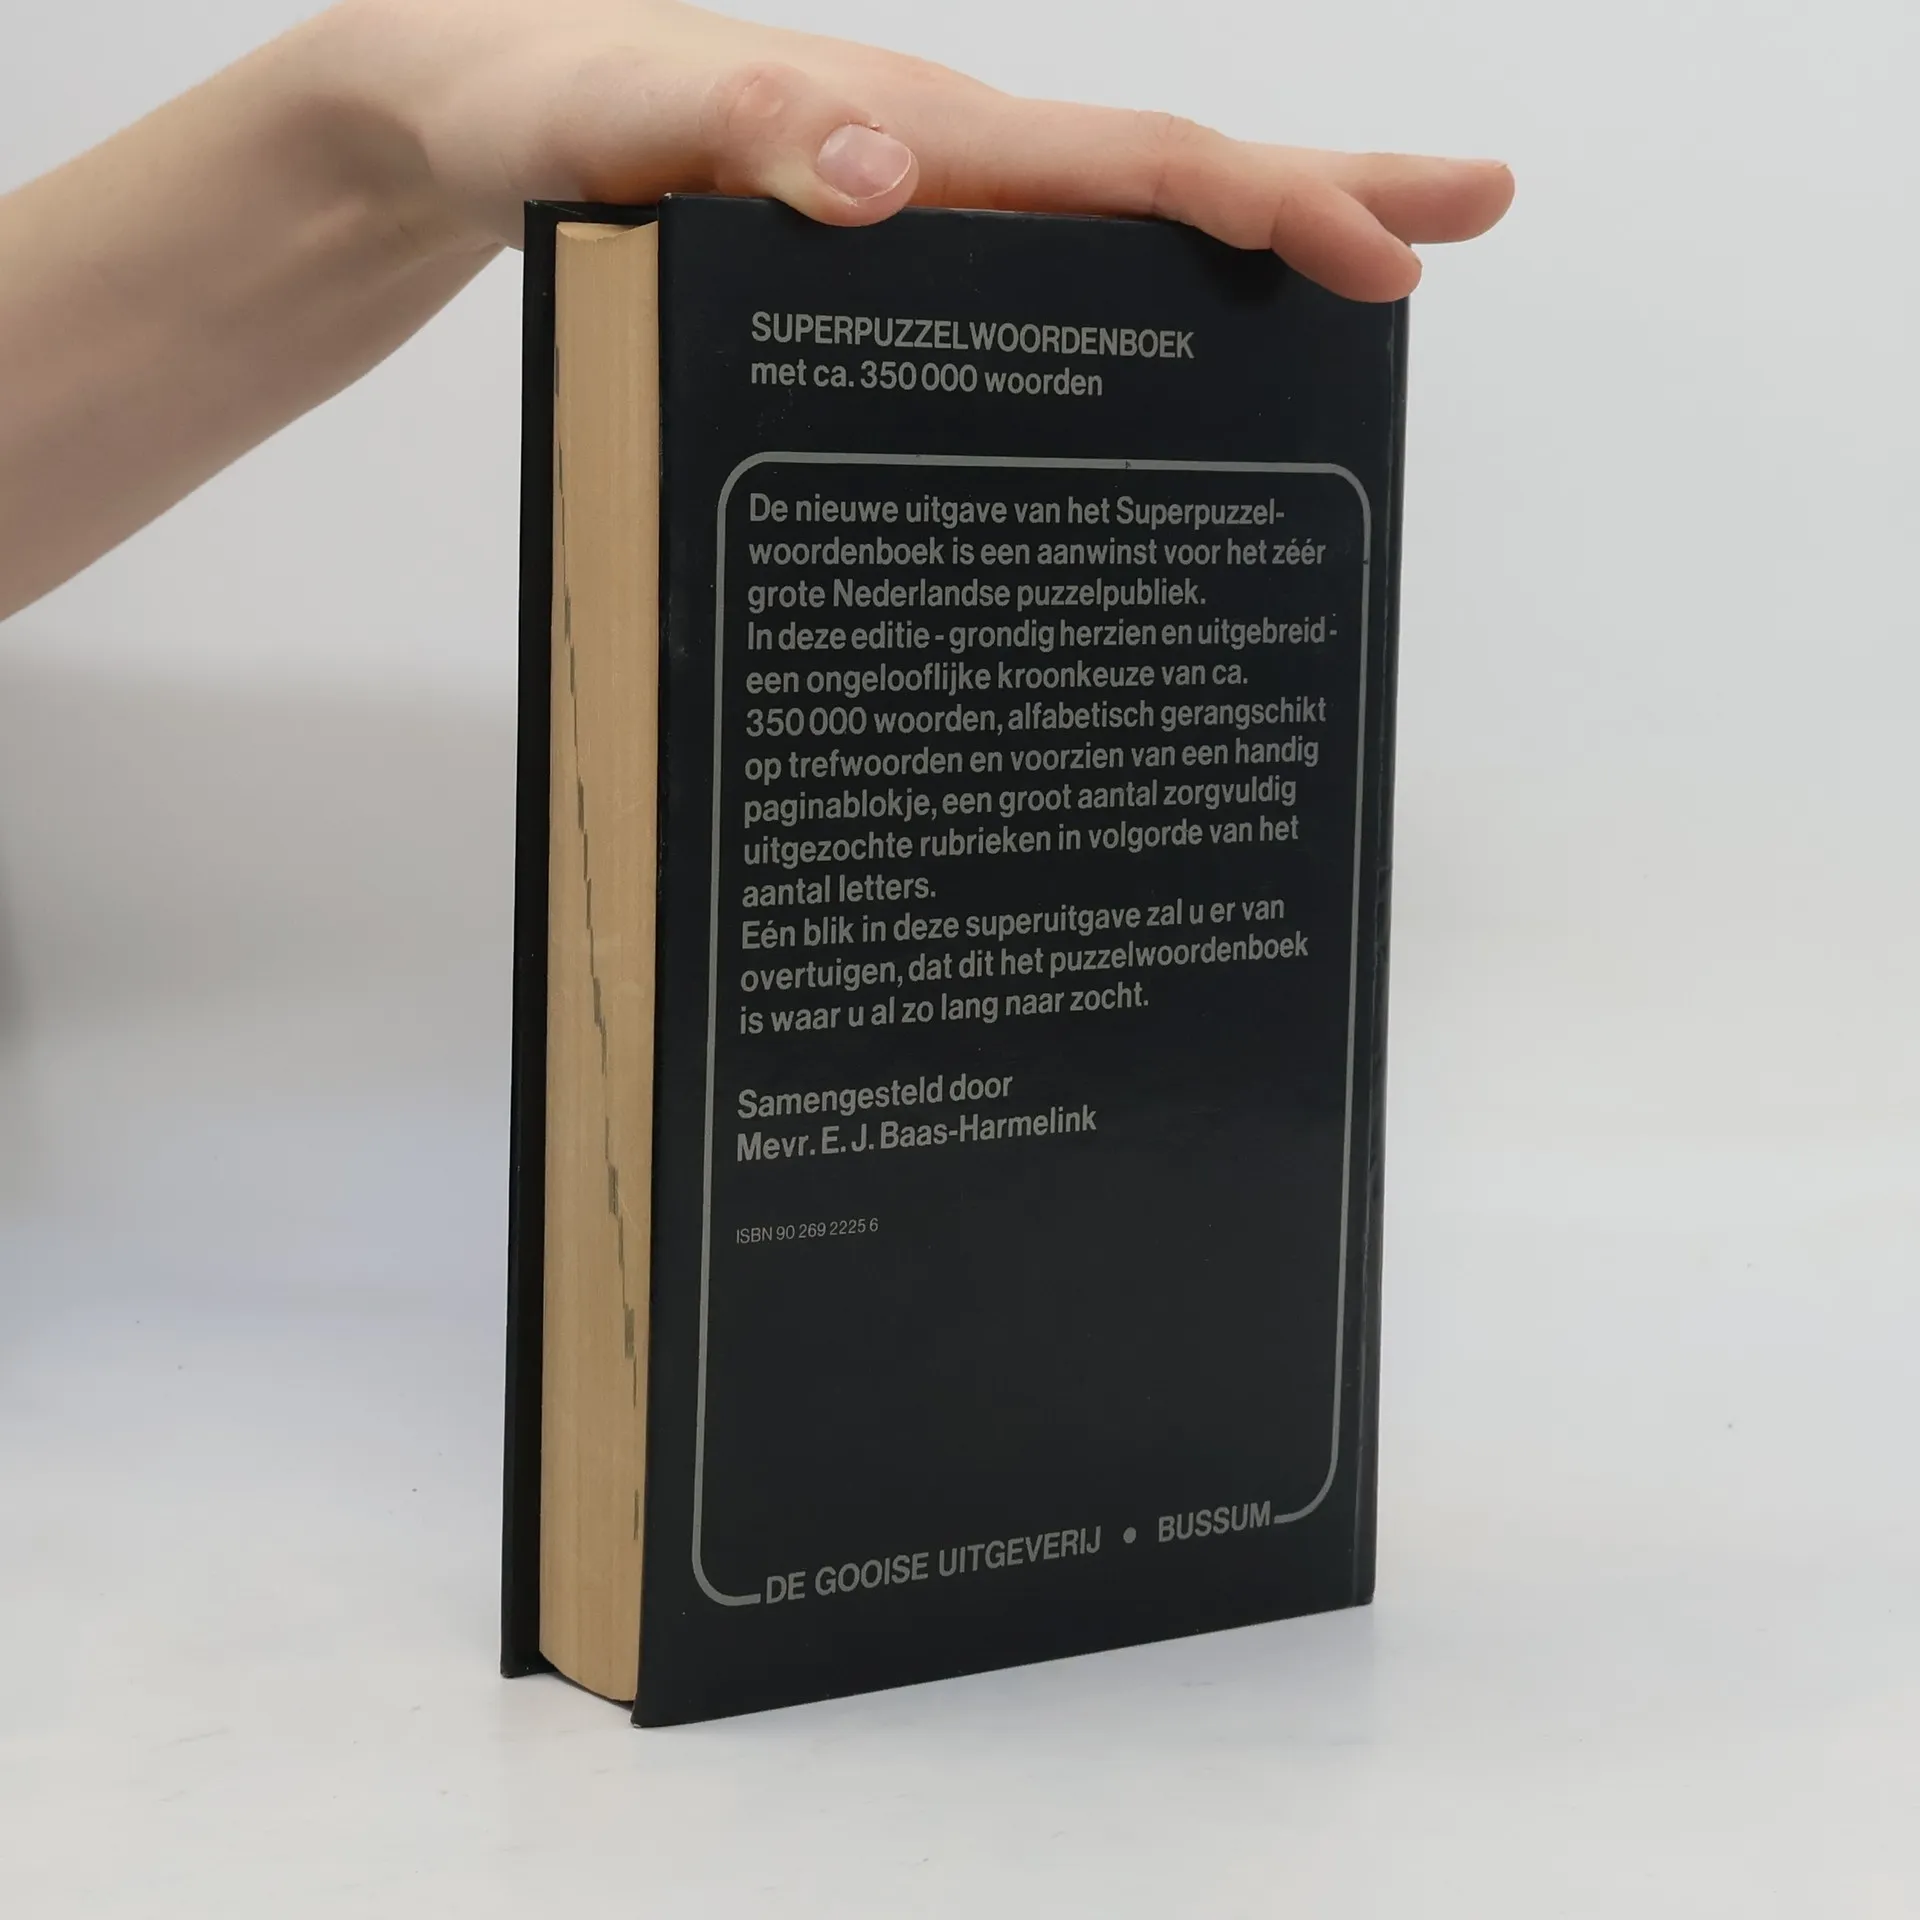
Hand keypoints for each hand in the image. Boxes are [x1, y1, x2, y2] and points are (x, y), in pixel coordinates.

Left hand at [317, 0, 1512, 299]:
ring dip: (1243, 256)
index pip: (1127, 162)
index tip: (1383, 256)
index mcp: (919, 131)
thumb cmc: (539, 107)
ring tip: (1363, 296)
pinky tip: (1162, 362)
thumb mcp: (620, 126)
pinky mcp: (881, 265)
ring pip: (1110, 234)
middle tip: (1469, 223)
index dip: (1263, 204)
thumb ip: (742, 135)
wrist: (471, 111)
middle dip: (1320, 198)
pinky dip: (1129, 306)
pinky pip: (1034, 284)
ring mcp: (922, 217)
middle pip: (1161, 180)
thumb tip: (891, 180)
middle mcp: (944, 166)